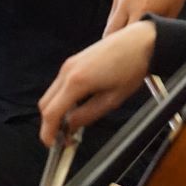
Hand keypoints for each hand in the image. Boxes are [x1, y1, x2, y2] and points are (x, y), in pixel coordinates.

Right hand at [39, 20, 156, 146]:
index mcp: (76, 81)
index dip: (48, 132)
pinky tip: (75, 107)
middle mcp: (67, 71)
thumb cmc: (131, 68)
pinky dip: (61, 99)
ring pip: (51, 94)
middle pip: (45, 103)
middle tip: (64, 138)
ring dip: (56, 111)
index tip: (53, 144)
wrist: (140, 41)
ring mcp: (69, 64)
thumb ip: (87, 115)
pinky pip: (59, 85)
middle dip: (50, 123)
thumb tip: (71, 126)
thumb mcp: (112, 99)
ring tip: (72, 124)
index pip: (51, 112)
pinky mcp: (73, 61)